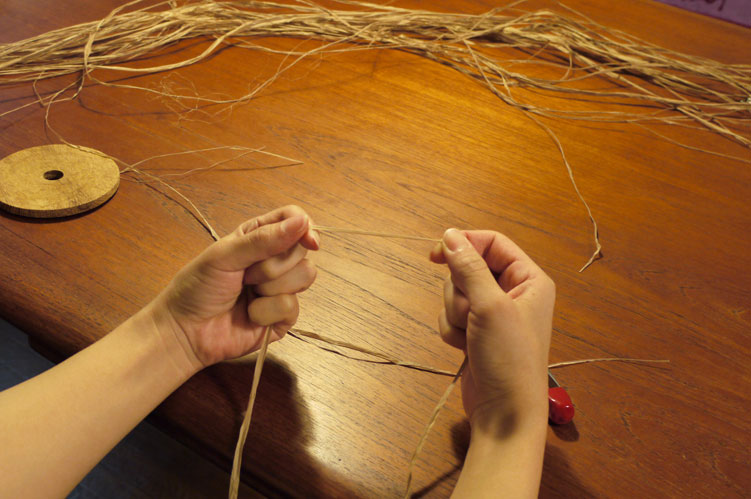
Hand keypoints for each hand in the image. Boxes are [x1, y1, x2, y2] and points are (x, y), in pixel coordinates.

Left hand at [147, 205, 318, 372]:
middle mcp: (274, 260)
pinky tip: (249, 315)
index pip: (295, 221)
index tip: (309, 240)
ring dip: (270, 288)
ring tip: (246, 294)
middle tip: (246, 275)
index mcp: (259, 237)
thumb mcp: (225, 255)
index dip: (305, 227)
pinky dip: (266, 311)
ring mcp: (280, 289)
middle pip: (302, 252)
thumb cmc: (198, 287)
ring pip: (303, 277)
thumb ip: (263, 239)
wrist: (185, 331)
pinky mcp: (282, 317)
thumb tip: (302, 221)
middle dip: (273, 265)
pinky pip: (291, 307)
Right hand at [430, 229, 554, 435]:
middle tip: (471, 312)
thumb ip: (468, 268)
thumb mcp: (489, 307)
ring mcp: (493, 314)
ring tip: (471, 335)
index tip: (435, 254)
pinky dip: (451, 330)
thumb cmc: (509, 360)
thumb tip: (449, 235)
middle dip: (459, 291)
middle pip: (468, 268)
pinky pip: (450, 316)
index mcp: (529, 279)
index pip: (492, 243)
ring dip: (454, 313)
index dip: (464, 244)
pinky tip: (465, 347)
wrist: (504, 413)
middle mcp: (513, 292)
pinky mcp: (476, 332)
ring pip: (455, 293)